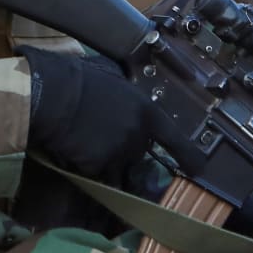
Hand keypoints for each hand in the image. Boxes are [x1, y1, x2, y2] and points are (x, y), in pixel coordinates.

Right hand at [19, 47, 199, 182]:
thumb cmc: (81, 80)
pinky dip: (86, 165)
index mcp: (146, 112)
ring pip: (116, 166)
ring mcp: (119, 154)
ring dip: (105, 159)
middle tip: (100, 130)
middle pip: (137, 152)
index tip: (198, 168)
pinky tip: (74, 145)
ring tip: (85, 137)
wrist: (54, 93)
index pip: (173, 138)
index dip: (188, 155)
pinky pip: (95, 172)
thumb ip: (131, 105)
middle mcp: (138, 136)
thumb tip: (131, 114)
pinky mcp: (98, 167)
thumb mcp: (117, 84)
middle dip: (123, 147)